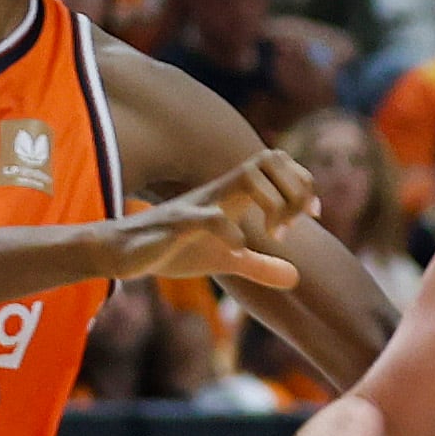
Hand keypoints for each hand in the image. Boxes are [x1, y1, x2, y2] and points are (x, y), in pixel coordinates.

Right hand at [94, 150, 317, 287]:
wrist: (122, 252)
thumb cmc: (174, 248)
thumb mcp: (225, 260)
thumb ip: (260, 265)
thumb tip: (297, 277)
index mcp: (233, 194)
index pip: (277, 162)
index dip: (303, 182)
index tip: (311, 214)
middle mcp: (220, 191)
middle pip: (269, 158)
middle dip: (294, 189)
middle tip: (290, 227)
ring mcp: (199, 204)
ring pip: (246, 176)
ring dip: (272, 203)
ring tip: (274, 236)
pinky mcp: (176, 224)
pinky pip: (208, 217)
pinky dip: (231, 230)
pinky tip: (238, 247)